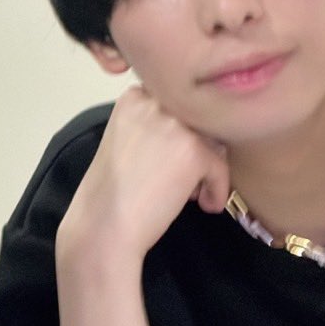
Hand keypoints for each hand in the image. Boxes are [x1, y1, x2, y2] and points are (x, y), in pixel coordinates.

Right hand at [58, 85, 229, 265]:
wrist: (104, 226)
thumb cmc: (110, 195)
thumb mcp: (125, 143)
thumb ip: (154, 130)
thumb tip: (199, 137)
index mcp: (133, 99)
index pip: (176, 106)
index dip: (178, 136)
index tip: (169, 163)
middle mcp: (154, 104)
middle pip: (197, 122)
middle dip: (195, 151)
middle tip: (180, 182)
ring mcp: (174, 125)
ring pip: (212, 142)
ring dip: (207, 169)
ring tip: (191, 194)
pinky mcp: (193, 151)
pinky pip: (220, 167)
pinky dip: (217, 189)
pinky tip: (203, 205)